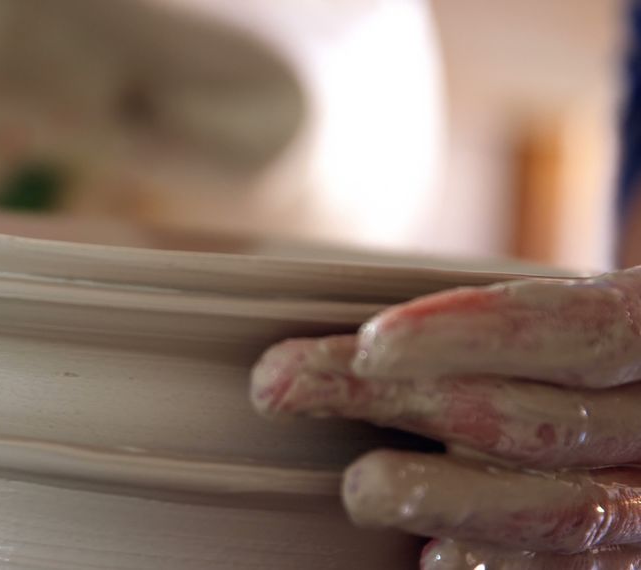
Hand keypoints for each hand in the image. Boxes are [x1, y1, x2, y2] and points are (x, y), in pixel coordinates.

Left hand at [252, 268, 640, 568]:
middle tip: (283, 384)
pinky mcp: (640, 555)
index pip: (584, 327)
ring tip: (360, 487)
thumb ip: (521, 323)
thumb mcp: (584, 315)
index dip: (476, 333)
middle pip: (538, 419)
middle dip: (399, 400)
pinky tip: (436, 559)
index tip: (372, 343)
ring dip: (445, 497)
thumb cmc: (594, 350)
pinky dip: (503, 566)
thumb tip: (368, 338)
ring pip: (563, 511)